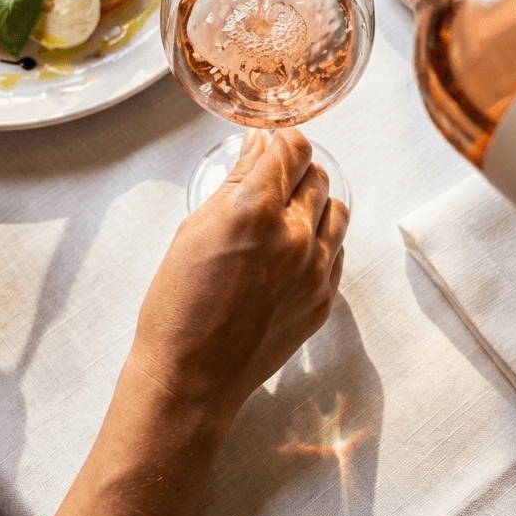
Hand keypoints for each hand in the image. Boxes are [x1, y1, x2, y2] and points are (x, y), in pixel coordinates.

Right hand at [129, 129, 348, 420]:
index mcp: (256, 211)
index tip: (273, 141)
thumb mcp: (194, 228)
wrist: (191, 377)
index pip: (293, 149)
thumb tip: (257, 147)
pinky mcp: (323, 300)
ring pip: (337, 209)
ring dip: (315, 201)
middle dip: (296, 168)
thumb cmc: (178, 304)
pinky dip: (320, 239)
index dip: (282, 138)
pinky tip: (291, 248)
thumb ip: (234, 182)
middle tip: (273, 177)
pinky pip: (336, 251)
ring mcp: (315, 271)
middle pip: (318, 175)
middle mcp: (294, 237)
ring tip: (286, 212)